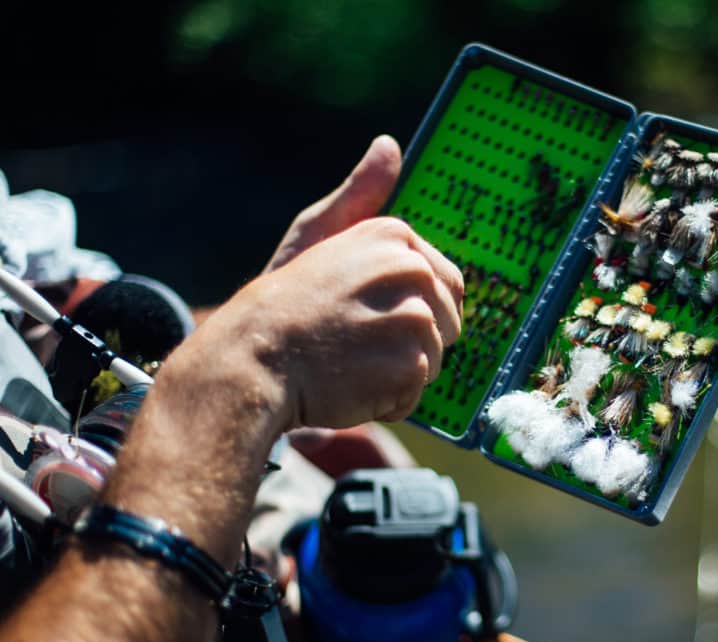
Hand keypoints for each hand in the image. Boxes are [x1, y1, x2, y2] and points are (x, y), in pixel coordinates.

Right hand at [181, 137, 462, 430]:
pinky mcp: (409, 363)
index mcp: (396, 236)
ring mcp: (414, 318)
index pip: (446, 285)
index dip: (410, 310)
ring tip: (348, 362)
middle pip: (447, 324)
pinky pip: (417, 392)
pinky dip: (388, 401)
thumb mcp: (319, 232)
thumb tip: (389, 145)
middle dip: (409, 343)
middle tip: (354, 340)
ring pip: (434, 361)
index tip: (363, 314)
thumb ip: (360, 194)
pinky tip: (350, 385)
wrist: (251, 358)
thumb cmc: (284, 302)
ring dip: (395, 374)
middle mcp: (412, 270)